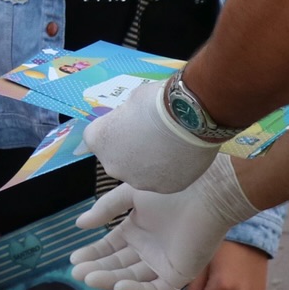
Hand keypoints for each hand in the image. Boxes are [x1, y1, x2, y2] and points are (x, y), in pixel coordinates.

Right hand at [69, 158, 256, 289]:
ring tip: (89, 278)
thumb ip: (106, 209)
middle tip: (77, 273)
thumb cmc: (172, 187)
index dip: (93, 253)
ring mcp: (164, 262)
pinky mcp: (180, 274)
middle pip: (118, 264)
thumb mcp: (131, 194)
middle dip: (97, 268)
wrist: (209, 190)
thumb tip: (79, 224)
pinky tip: (120, 284)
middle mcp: (149, 248)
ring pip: (132, 277)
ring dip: (110, 279)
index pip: (111, 247)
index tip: (74, 258)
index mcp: (138, 228)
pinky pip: (156, 289)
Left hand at [82, 77, 221, 192]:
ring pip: (140, 173)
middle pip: (117, 158)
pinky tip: (181, 156)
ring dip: (149, 163)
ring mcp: (137, 181)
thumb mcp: (131, 100)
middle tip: (151, 135)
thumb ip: (124, 116)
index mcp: (98, 139)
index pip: (97, 137)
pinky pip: (163, 179)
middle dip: (130, 149)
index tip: (129, 122)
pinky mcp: (163, 188)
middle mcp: (111, 166)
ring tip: (170, 146)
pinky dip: (169, 171)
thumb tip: (129, 120)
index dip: (115, 128)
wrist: (191, 117)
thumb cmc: (157, 101)